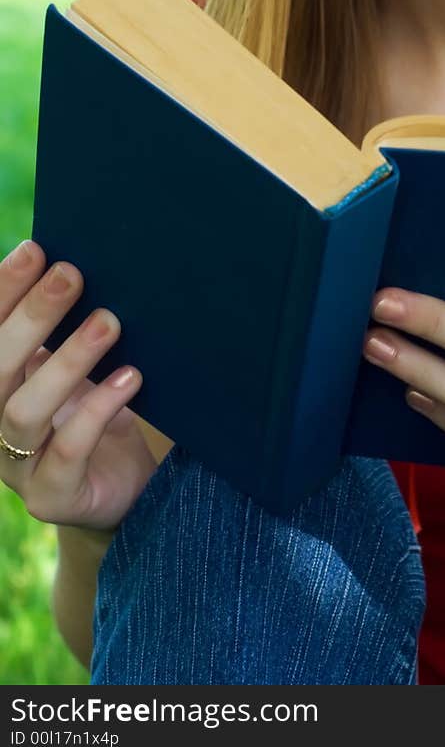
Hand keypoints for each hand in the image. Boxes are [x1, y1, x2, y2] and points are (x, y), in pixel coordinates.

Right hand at [0, 240, 156, 532]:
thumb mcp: (74, 363)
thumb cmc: (93, 408)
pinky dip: (97, 410)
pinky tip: (129, 377)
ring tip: (108, 322)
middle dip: (31, 317)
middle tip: (71, 274)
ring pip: (25, 411)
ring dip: (67, 361)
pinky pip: (67, 453)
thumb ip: (63, 327)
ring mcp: (17, 466)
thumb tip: (77, 262)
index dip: (2, 291)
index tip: (35, 249)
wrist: (123, 484)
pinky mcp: (53, 496)